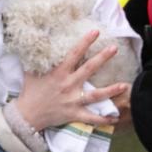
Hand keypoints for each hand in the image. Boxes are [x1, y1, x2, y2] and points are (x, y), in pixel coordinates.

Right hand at [15, 30, 130, 130]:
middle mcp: (68, 85)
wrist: (27, 115)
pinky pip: (90, 118)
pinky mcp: (74, 114)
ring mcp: (72, 101)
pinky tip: (115, 118)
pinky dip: (102, 119)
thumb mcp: (31, 71)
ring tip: (124, 85)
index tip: (95, 32)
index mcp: (59, 73)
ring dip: (110, 90)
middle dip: (102, 58)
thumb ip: (37, 57)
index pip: (74, 54)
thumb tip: (38, 40)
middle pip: (88, 69)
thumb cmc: (30, 91)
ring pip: (95, 95)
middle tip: (114, 48)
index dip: (85, 42)